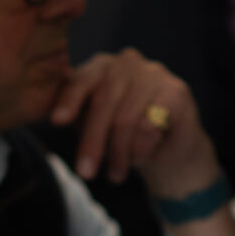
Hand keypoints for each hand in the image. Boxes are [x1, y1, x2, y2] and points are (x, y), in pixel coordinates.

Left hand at [49, 48, 222, 198]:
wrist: (169, 153)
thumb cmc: (125, 137)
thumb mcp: (94, 128)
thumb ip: (77, 117)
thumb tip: (57, 117)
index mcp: (102, 66)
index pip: (81, 79)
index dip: (69, 100)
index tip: (57, 121)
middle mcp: (128, 62)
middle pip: (103, 101)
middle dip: (92, 141)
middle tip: (86, 173)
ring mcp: (155, 73)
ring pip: (126, 118)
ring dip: (119, 153)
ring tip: (116, 174)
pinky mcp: (177, 91)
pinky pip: (150, 126)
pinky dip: (142, 149)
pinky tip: (144, 157)